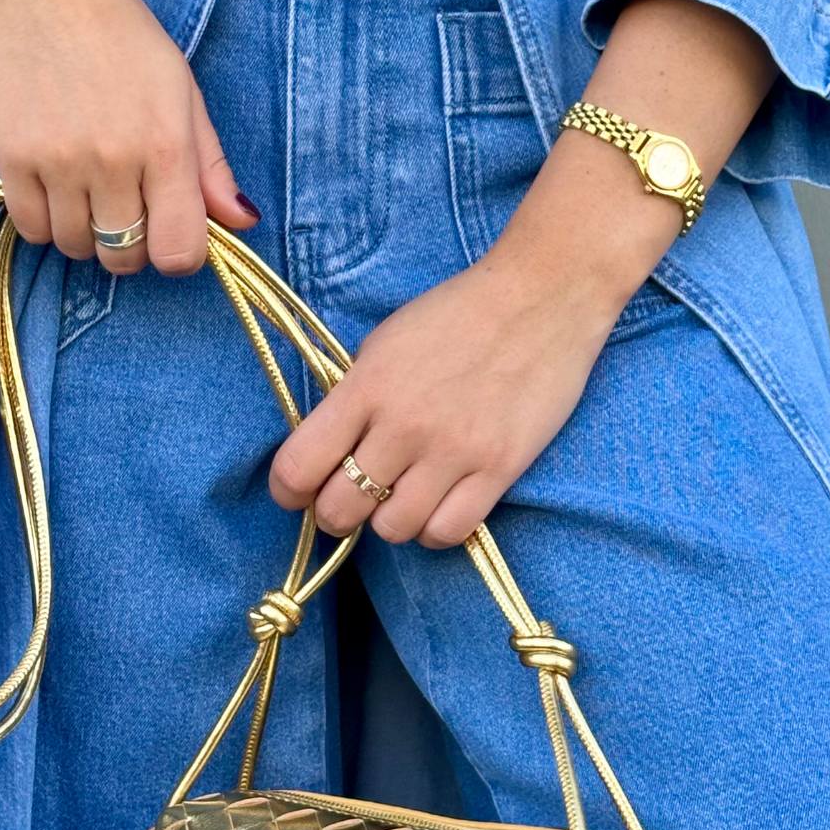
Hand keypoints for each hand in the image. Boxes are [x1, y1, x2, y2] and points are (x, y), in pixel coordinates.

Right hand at [0, 0, 259, 275]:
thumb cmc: (123, 37)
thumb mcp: (182, 91)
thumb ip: (211, 165)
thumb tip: (242, 222)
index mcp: (166, 144)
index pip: (178, 252)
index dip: (178, 253)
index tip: (169, 231)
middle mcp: (113, 160)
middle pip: (125, 258)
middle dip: (131, 245)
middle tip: (126, 204)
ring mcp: (59, 162)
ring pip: (76, 248)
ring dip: (86, 232)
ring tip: (88, 188)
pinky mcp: (10, 159)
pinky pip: (32, 231)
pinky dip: (46, 222)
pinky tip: (56, 187)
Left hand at [267, 245, 619, 548]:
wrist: (541, 296)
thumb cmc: (459, 314)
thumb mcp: (386, 343)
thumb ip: (353, 396)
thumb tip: (327, 451)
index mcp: (367, 387)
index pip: (297, 468)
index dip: (288, 491)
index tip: (298, 492)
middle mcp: (404, 425)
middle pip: (340, 510)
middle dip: (336, 514)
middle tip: (350, 502)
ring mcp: (453, 451)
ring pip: (393, 530)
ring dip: (389, 522)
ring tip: (401, 499)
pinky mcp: (498, 469)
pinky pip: (448, 532)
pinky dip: (434, 530)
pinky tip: (437, 506)